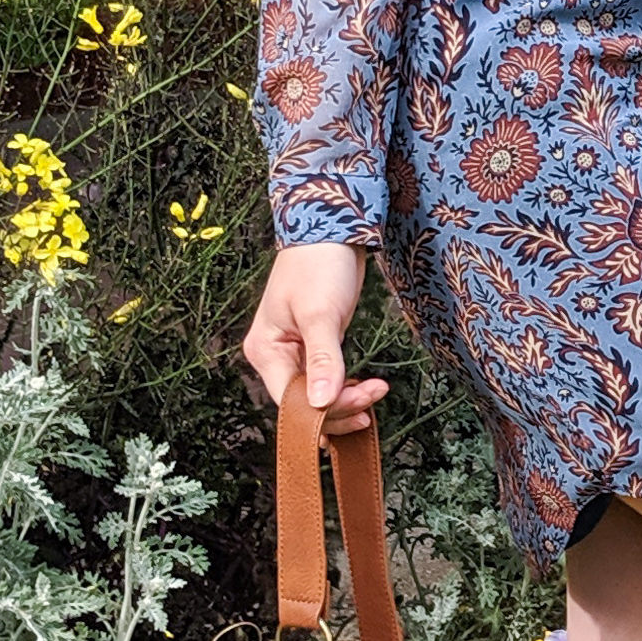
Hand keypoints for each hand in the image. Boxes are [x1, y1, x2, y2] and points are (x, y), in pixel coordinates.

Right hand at [241, 242, 390, 434]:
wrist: (332, 231)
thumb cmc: (318, 265)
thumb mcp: (320, 313)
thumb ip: (322, 360)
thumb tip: (321, 403)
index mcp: (266, 351)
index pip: (292, 401)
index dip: (327, 409)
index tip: (362, 403)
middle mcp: (275, 357)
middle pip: (304, 404)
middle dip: (341, 406)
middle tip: (374, 396)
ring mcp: (294, 354)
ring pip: (318, 396)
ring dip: (347, 401)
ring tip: (375, 392)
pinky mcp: (314, 349)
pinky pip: (327, 382)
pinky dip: (345, 389)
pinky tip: (364, 389)